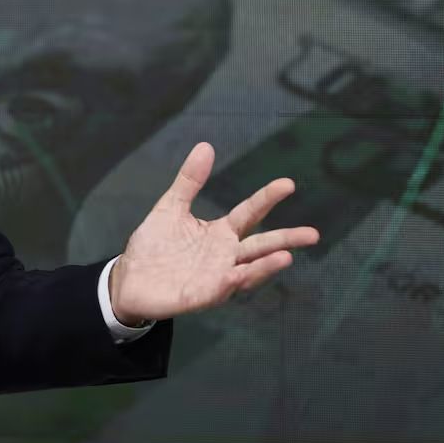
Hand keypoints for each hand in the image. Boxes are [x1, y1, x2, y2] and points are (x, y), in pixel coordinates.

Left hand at [109, 141, 319, 324]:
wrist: (130, 279)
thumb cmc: (154, 245)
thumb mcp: (171, 207)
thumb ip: (189, 181)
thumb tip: (205, 146)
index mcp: (220, 233)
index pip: (249, 213)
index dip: (267, 199)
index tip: (288, 184)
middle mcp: (224, 256)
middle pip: (260, 247)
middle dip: (286, 240)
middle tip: (313, 234)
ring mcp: (215, 277)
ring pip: (247, 272)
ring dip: (265, 266)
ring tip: (287, 256)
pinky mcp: (200, 295)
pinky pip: (219, 290)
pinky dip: (230, 283)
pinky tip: (239, 275)